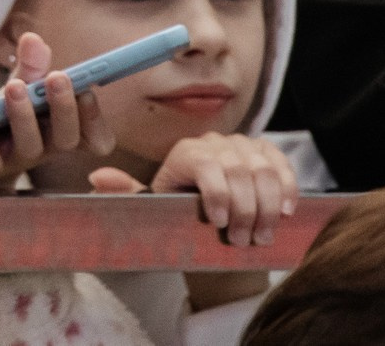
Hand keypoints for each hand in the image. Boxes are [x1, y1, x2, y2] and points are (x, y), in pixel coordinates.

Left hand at [0, 33, 113, 192]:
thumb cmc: (4, 117)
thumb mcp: (20, 87)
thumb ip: (30, 67)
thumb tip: (33, 39)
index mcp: (62, 131)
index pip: (95, 138)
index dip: (95, 119)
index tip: (88, 91)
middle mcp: (46, 149)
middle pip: (66, 139)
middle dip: (64, 107)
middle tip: (57, 77)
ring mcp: (17, 161)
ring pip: (30, 146)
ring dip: (23, 116)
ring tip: (15, 87)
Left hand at [90, 132, 296, 246]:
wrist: (213, 219)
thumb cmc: (181, 212)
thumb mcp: (154, 206)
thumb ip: (128, 193)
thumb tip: (96, 177)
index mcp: (186, 152)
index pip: (205, 165)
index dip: (217, 194)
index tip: (218, 224)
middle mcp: (215, 142)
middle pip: (239, 171)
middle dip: (244, 210)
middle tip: (242, 241)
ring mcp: (244, 146)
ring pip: (265, 171)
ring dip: (267, 207)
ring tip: (261, 236)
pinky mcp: (269, 154)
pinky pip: (283, 165)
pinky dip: (287, 189)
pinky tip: (286, 212)